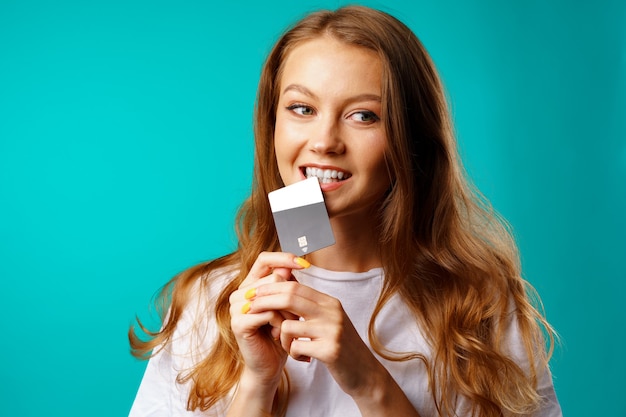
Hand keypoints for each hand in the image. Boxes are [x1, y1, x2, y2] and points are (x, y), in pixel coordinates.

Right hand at [228, 252, 306, 387]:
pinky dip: (280, 323)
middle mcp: (240, 293)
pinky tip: (280, 334)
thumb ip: (287, 285)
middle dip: (292, 296)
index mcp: (250, 284)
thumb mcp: (287, 305)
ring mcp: (236, 308)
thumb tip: (294, 264)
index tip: (305, 264)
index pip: (265, 259)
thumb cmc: (280, 333)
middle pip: (274, 277)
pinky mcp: (238, 323)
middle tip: (296, 316)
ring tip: (289, 326)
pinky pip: (268, 313)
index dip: (284, 258)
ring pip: (273, 295)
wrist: (269, 364)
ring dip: (288, 312)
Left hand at [244, 278, 383, 398]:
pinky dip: (292, 353)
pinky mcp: (330, 351)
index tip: (253, 294)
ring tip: (288, 346)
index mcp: (329, 302)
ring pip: (288, 325)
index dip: (270, 288)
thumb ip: (309, 304)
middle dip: (265, 302)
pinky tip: (302, 358)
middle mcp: (332, 312)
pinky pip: (296, 347)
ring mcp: (332, 330)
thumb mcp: (328, 319)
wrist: (364, 373)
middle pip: (289, 298)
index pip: (294, 286)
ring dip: (281, 338)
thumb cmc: (340, 345)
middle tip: (250, 309)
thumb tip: (284, 282)